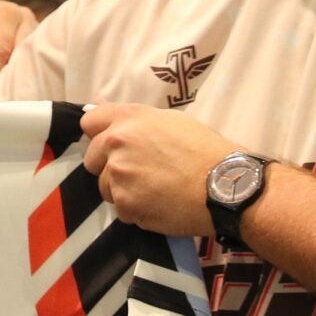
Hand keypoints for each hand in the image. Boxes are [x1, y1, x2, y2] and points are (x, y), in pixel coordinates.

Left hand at [0, 0, 36, 86]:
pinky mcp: (39, 39)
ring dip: (20, 76)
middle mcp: (24, 18)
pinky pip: (36, 59)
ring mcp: (35, 28)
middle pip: (22, 53)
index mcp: (5, 13)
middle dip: (10, 76)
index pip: (2, 48)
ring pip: (32, 58)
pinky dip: (26, 74)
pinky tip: (17, 89)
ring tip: (8, 96)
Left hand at [81, 104, 238, 235]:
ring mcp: (118, 175)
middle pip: (92, 159)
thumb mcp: (170, 121)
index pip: (89, 122)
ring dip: (123, 191)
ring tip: (155, 190)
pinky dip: (137, 210)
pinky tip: (160, 204)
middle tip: (140, 172)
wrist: (225, 185)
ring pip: (105, 187)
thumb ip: (131, 117)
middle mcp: (116, 144)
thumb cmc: (205, 150)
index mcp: (128, 119)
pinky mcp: (126, 204)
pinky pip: (122, 209)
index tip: (112, 146)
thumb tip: (97, 105)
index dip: (99, 135)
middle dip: (109, 166)